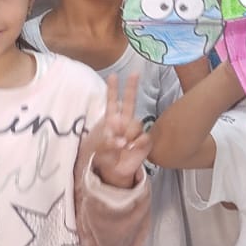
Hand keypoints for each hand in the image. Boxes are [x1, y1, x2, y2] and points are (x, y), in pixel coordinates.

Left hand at [91, 74, 151, 188]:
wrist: (115, 171)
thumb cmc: (105, 156)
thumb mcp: (100, 149)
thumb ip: (108, 143)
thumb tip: (121, 141)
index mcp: (111, 120)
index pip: (112, 102)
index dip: (113, 89)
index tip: (113, 75)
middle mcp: (125, 122)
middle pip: (130, 102)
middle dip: (131, 88)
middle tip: (135, 74)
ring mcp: (136, 131)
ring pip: (135, 124)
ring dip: (127, 133)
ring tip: (122, 145)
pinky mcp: (145, 141)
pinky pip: (143, 137)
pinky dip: (136, 143)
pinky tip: (131, 148)